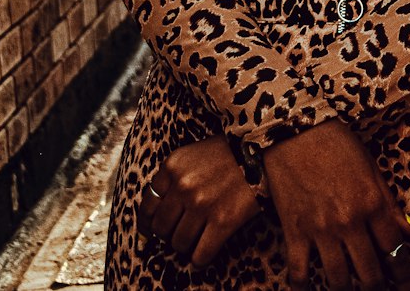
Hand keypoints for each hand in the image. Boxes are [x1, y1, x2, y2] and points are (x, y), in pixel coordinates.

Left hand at [138, 133, 260, 267]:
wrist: (262, 150)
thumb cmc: (226, 154)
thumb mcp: (192, 155)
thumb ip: (170, 180)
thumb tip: (150, 221)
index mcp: (172, 166)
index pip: (147, 207)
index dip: (148, 224)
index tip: (150, 232)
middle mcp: (183, 185)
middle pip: (162, 229)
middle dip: (170, 234)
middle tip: (183, 231)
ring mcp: (202, 204)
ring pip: (179, 244)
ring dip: (187, 246)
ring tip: (198, 238)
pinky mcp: (222, 221)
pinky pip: (200, 255)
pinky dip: (201, 259)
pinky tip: (206, 253)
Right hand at [264, 119, 409, 290]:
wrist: (294, 128)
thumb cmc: (335, 142)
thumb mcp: (370, 167)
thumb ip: (390, 204)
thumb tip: (409, 235)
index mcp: (372, 202)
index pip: (395, 251)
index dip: (404, 274)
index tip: (407, 285)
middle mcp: (350, 221)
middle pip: (370, 274)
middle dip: (378, 287)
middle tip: (379, 289)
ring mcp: (321, 229)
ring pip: (338, 280)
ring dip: (346, 290)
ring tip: (349, 289)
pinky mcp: (295, 231)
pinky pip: (299, 273)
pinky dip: (303, 288)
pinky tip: (308, 290)